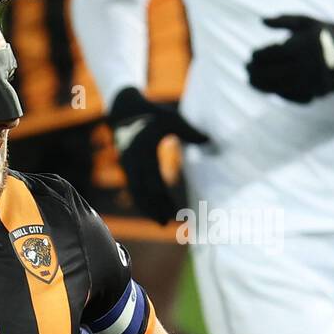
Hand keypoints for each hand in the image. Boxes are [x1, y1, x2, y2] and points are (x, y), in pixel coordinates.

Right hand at [109, 87, 208, 224]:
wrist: (124, 109)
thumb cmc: (152, 113)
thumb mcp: (171, 118)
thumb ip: (189, 131)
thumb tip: (209, 142)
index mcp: (144, 150)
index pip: (154, 180)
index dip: (164, 198)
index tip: (176, 210)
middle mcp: (133, 161)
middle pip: (143, 191)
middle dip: (154, 208)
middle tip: (167, 224)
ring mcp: (127, 165)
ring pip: (136, 192)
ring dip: (148, 208)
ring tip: (161, 222)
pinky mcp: (126, 167)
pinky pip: (134, 188)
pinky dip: (143, 200)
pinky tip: (153, 209)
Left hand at [246, 15, 333, 103]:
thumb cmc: (328, 32)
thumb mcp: (308, 22)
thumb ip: (284, 20)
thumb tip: (261, 20)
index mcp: (305, 44)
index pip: (273, 54)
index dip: (258, 56)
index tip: (250, 56)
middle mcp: (310, 64)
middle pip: (274, 73)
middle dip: (257, 73)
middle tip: (246, 71)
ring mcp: (315, 80)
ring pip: (282, 88)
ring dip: (264, 87)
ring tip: (253, 83)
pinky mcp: (321, 92)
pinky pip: (296, 96)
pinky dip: (282, 94)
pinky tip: (272, 90)